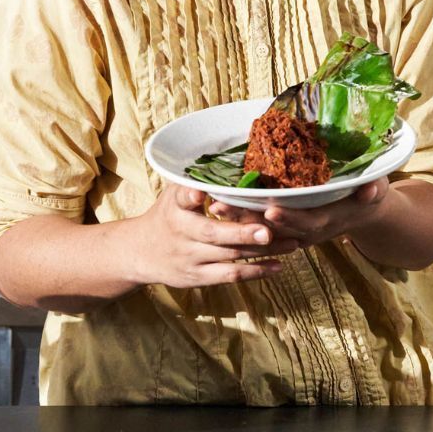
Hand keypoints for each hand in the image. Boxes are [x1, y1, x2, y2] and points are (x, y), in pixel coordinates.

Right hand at [128, 184, 303, 288]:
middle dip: (243, 232)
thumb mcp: (172, 193)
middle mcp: (182, 233)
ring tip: (292, 243)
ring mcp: (190, 258)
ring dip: (263, 251)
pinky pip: (231, 276)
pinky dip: (256, 271)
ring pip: (230, 256)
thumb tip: (228, 154)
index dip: (190, 195)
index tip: (200, 191)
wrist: (140, 252)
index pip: (181, 199)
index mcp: (175, 208)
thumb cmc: (167, 215)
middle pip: (214, 234)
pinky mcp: (198, 277)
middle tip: (269, 229)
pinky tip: (278, 265)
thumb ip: (195, 181)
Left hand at [206, 178, 390, 249]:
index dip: (289, 218)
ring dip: (239, 219)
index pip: (305, 222)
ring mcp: (292, 231)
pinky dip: (241, 217)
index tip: (270, 210)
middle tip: (225, 208)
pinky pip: (259, 226)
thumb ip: (373, 189)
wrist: (360, 211)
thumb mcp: (375, 191)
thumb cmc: (367, 196)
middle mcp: (305, 230)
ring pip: (262, 228)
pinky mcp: (284, 228)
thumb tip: (372, 189)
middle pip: (275, 229)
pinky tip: (219, 206)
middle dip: (250, 220)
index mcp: (326, 221)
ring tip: (215, 206)